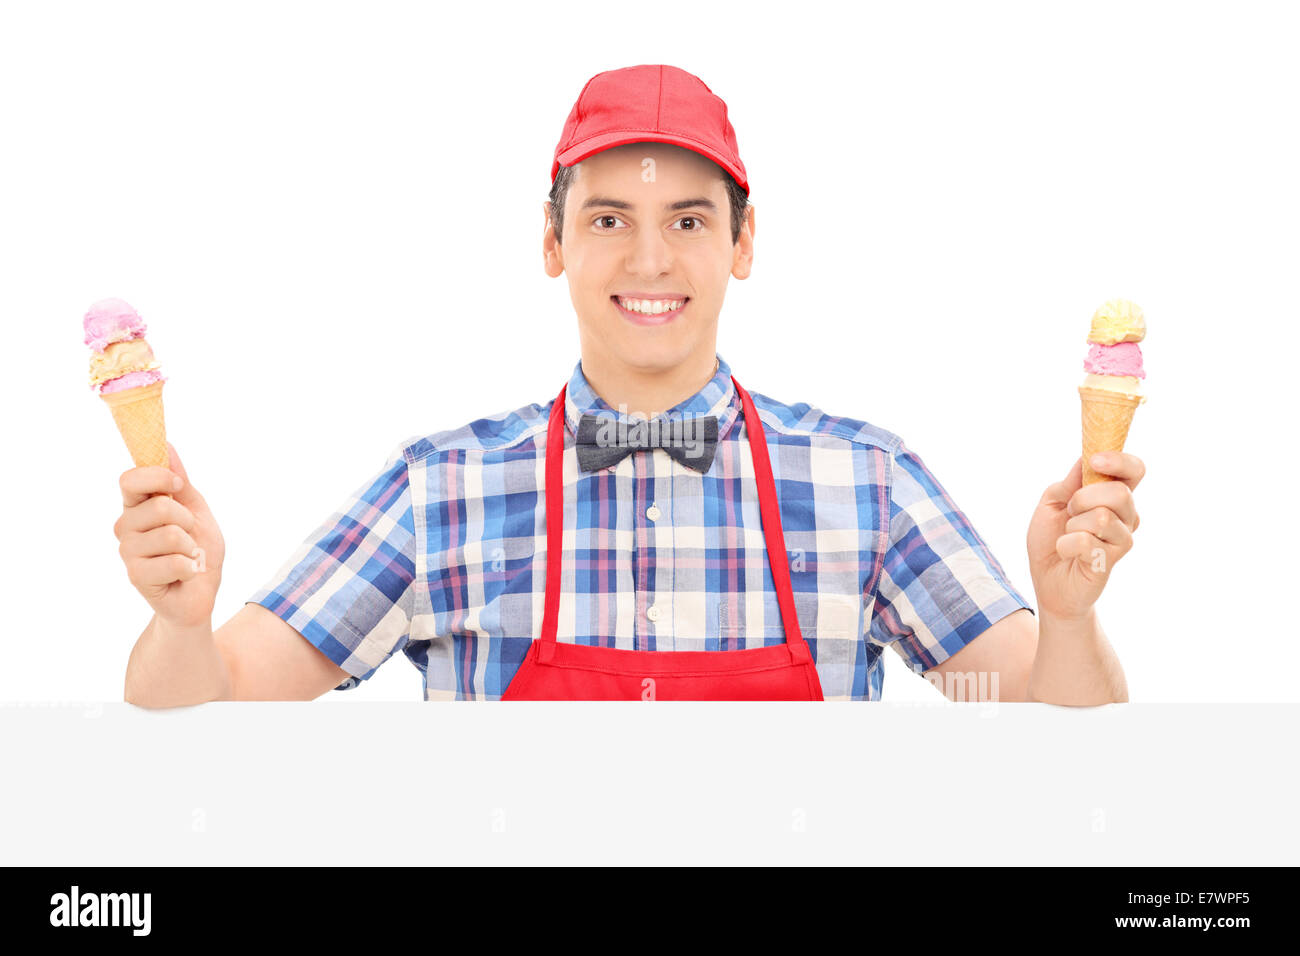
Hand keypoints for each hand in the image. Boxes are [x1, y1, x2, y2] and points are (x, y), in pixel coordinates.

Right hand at [113, 442, 225, 628]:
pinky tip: (185, 574)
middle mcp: (126, 527)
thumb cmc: (197, 551)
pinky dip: (192, 568)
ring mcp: (128, 553)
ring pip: (170, 535)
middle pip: (158, 506)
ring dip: (191, 547)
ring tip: (187, 557)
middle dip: (187, 521)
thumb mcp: (196, 510)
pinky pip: (175, 561)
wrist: (200, 594)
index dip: (157, 476)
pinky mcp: (136, 576)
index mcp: (138, 507)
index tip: (178, 485)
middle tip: (189, 537)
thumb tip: (166, 446)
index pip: (129, 479)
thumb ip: (180, 482)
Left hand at [1026, 452, 1144, 620]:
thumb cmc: (1051, 539)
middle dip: (1084, 498)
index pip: (1135, 471)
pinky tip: (1066, 551)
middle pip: (1120, 493)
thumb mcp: (1052, 503)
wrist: (1047, 580)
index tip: (1096, 460)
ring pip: (1102, 517)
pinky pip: (1086, 541)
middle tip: (1070, 512)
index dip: (1120, 461)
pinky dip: (1066, 544)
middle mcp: (1125, 517)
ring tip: (1068, 534)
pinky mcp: (1109, 561)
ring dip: (1073, 524)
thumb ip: (1069, 483)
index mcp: (1113, 497)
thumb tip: (1086, 459)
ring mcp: (1121, 540)